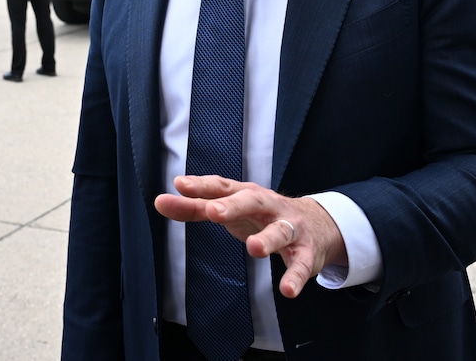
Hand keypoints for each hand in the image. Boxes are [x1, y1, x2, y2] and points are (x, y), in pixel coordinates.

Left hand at [154, 175, 348, 297]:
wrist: (316, 224)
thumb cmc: (260, 215)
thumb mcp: (230, 209)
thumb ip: (195, 207)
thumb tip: (160, 202)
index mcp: (246, 194)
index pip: (222, 186)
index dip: (202, 185)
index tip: (180, 185)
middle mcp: (269, 206)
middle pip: (251, 201)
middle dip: (233, 206)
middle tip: (214, 212)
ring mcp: (289, 228)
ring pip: (279, 231)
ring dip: (267, 239)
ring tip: (253, 249)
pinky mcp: (305, 252)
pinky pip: (300, 264)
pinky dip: (294, 277)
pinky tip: (287, 290)